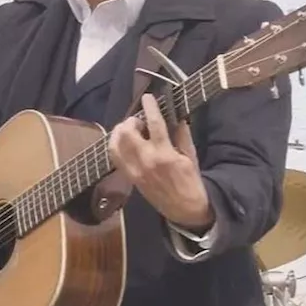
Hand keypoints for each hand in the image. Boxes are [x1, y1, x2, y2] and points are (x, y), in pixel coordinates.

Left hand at [107, 93, 212, 230]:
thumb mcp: (190, 155)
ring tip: (129, 129)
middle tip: (139, 121)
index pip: (154, 124)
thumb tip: (177, 115)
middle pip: (128, 133)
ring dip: (120, 132)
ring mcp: (135, 170)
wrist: (185, 208)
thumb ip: (182, 134)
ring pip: (116, 145)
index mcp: (165, 154)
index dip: (150, 107)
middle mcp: (147, 161)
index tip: (147, 97)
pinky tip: (122, 141)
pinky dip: (115, 145)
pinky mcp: (130, 178)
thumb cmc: (190, 181)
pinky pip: (115, 158)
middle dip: (131, 121)